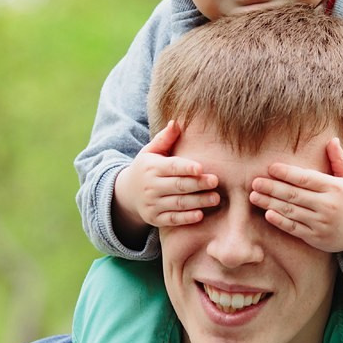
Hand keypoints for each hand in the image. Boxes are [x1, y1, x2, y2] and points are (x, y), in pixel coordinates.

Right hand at [113, 121, 218, 242]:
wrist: (127, 193)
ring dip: (197, 202)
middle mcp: (151, 186)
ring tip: (215, 198)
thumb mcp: (151, 151)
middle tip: (215, 181)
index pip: (171, 167)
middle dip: (197, 184)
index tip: (201, 168)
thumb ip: (165, 138)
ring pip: (177, 204)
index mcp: (151, 167)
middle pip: (177, 185)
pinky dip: (185, 218)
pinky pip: (172, 220)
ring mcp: (152, 204)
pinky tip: (200, 215)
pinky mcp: (154, 219)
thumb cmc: (147, 168)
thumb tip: (176, 122)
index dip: (185, 168)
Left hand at [249, 138, 342, 268]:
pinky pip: (295, 228)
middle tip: (254, 182)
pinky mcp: (316, 238)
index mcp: (335, 188)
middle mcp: (328, 206)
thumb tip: (332, 139)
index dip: (287, 173)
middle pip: (295, 195)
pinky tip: (268, 214)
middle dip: (272, 188)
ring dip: (270, 204)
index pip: (307, 179)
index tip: (270, 168)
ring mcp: (321, 223)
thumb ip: (339, 160)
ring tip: (254, 196)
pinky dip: (281, 222)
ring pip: (291, 212)